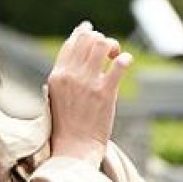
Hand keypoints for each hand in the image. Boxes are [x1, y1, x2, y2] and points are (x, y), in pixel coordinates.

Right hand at [47, 21, 132, 166]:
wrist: (74, 148)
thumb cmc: (66, 125)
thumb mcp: (56, 97)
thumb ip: (65, 77)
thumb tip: (74, 59)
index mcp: (57, 76)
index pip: (71, 43)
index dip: (84, 33)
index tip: (92, 33)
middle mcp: (70, 76)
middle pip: (88, 38)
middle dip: (101, 39)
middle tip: (108, 53)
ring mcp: (88, 83)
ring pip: (103, 44)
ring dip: (113, 46)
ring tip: (115, 57)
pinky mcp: (105, 92)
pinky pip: (120, 63)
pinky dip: (126, 59)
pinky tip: (125, 64)